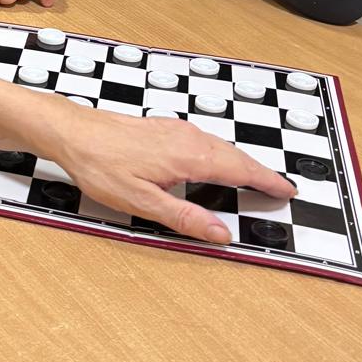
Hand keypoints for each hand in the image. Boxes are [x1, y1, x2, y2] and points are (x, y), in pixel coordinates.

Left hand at [50, 105, 293, 242]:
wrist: (74, 133)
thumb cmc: (102, 165)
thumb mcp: (142, 201)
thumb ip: (185, 217)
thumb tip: (221, 233)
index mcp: (189, 157)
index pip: (241, 170)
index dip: (267, 182)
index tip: (287, 192)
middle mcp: (189, 138)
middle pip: (236, 156)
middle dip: (261, 173)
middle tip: (280, 189)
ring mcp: (177, 129)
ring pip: (221, 147)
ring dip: (242, 162)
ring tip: (256, 178)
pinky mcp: (165, 127)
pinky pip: (206, 141)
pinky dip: (223, 154)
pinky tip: (217, 163)